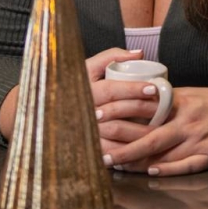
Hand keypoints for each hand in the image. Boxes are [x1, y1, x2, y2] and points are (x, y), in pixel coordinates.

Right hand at [0, 47, 144, 140]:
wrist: (45, 113)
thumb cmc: (74, 85)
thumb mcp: (88, 67)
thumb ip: (111, 56)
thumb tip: (139, 54)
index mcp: (84, 90)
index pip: (111, 90)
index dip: (132, 89)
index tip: (153, 88)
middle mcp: (82, 111)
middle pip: (116, 112)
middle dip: (141, 110)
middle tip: (161, 108)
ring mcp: (83, 131)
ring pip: (114, 135)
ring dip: (138, 134)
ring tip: (158, 128)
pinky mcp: (86, 148)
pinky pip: (108, 154)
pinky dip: (126, 153)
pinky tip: (141, 150)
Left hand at [100, 80, 207, 176]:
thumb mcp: (187, 94)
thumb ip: (162, 103)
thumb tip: (131, 106)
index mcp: (180, 103)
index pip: (145, 111)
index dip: (121, 117)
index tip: (99, 120)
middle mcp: (188, 122)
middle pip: (150, 138)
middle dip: (123, 148)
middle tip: (101, 154)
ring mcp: (200, 140)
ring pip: (164, 155)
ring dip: (138, 163)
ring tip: (116, 166)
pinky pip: (186, 166)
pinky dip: (168, 170)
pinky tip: (150, 171)